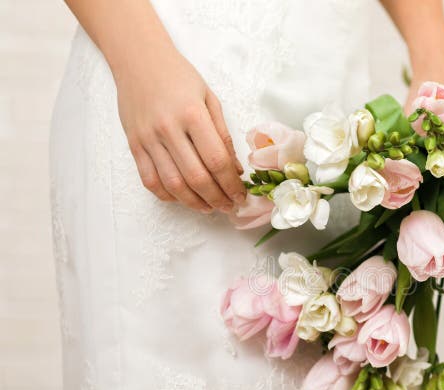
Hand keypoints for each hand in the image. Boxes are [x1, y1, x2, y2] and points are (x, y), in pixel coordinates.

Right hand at [115, 47, 244, 212]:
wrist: (138, 60)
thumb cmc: (179, 77)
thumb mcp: (210, 99)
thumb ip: (223, 135)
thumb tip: (234, 170)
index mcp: (192, 115)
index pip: (216, 160)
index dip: (231, 184)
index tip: (241, 195)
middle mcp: (168, 129)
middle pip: (197, 177)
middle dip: (217, 198)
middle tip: (229, 206)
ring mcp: (148, 139)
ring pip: (173, 184)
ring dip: (194, 202)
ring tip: (210, 207)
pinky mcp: (134, 145)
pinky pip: (150, 180)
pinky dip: (168, 195)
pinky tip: (183, 198)